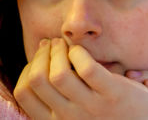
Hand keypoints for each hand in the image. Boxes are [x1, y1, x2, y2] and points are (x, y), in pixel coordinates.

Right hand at [14, 38, 147, 119]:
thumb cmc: (111, 114)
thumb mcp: (79, 111)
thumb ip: (63, 95)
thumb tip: (47, 60)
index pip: (25, 92)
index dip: (28, 68)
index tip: (40, 55)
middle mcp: (71, 117)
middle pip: (38, 80)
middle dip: (40, 55)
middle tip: (51, 43)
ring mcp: (92, 106)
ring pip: (58, 74)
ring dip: (57, 51)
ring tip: (64, 43)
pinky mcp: (114, 94)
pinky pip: (87, 69)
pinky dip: (79, 54)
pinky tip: (81, 51)